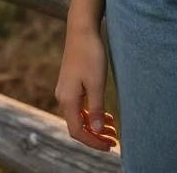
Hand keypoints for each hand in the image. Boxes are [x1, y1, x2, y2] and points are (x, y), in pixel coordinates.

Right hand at [55, 22, 119, 151]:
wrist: (82, 29)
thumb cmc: (90, 54)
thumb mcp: (96, 83)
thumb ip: (95, 109)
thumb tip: (95, 132)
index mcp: (67, 100)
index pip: (77, 131)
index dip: (93, 142)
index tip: (110, 146)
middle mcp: (63, 98)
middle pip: (78, 126)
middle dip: (96, 135)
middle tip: (114, 140)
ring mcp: (66, 90)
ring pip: (80, 116)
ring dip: (95, 125)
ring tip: (112, 129)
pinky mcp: (71, 83)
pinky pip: (80, 106)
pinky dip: (92, 113)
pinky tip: (105, 114)